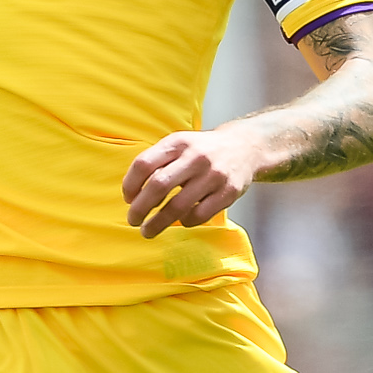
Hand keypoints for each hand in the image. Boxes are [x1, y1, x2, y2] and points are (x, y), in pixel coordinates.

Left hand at [123, 128, 260, 235]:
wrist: (245, 147)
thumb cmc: (202, 151)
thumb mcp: (179, 145)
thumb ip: (157, 163)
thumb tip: (133, 195)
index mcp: (178, 142)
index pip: (144, 164)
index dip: (130, 185)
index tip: (128, 198)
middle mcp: (195, 156)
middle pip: (158, 185)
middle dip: (140, 208)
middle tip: (133, 220)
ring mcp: (213, 175)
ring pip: (178, 206)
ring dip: (158, 223)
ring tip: (147, 231)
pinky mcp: (228, 192)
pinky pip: (200, 215)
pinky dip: (185, 222)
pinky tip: (181, 221)